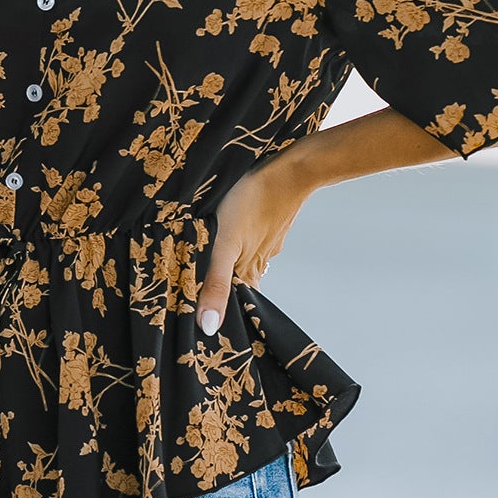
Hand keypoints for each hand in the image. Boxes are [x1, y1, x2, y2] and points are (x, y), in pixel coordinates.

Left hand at [194, 155, 313, 334]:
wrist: (289, 170)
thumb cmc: (251, 202)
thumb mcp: (224, 244)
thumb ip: (215, 283)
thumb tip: (209, 326)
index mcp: (248, 272)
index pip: (238, 305)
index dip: (226, 315)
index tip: (212, 326)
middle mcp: (259, 261)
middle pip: (242, 286)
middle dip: (226, 294)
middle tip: (208, 299)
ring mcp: (266, 241)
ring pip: (247, 265)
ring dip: (233, 271)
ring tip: (215, 273)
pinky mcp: (268, 223)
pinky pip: (254, 243)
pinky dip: (241, 249)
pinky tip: (235, 242)